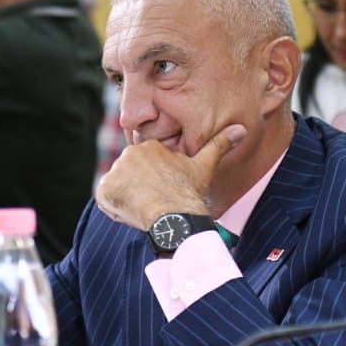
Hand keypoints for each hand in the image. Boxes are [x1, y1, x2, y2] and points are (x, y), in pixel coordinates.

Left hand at [95, 123, 245, 228]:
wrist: (174, 215)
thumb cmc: (190, 192)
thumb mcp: (205, 166)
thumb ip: (219, 144)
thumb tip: (241, 129)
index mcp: (148, 147)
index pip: (144, 167)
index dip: (153, 183)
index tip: (164, 193)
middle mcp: (128, 155)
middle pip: (130, 177)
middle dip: (139, 191)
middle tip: (156, 203)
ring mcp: (115, 172)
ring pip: (119, 189)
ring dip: (129, 200)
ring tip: (147, 210)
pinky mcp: (105, 190)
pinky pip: (107, 201)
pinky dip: (117, 209)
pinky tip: (135, 214)